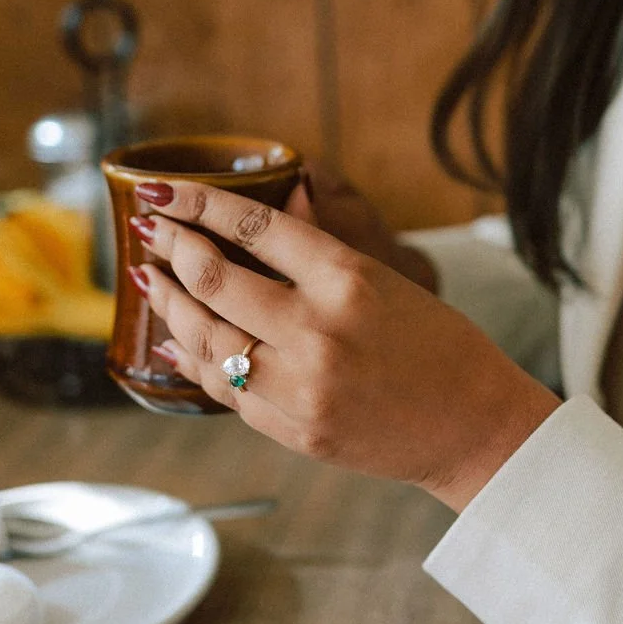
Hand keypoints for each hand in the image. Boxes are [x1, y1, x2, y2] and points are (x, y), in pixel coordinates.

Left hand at [129, 180, 558, 511]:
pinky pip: (223, 389)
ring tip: (153, 279)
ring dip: (171, 304)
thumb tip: (282, 196)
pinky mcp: (293, 431)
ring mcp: (302, 387)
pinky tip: (173, 338)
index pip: (253, 226)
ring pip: (206, 338)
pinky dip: (191, 358)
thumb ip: (323, 245)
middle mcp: (319, 331)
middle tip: (150, 232)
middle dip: (172, 248)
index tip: (162, 192)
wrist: (472, 429)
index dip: (197, 203)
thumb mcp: (387, 279)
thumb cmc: (438, 346)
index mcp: (347, 279)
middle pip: (215, 280)